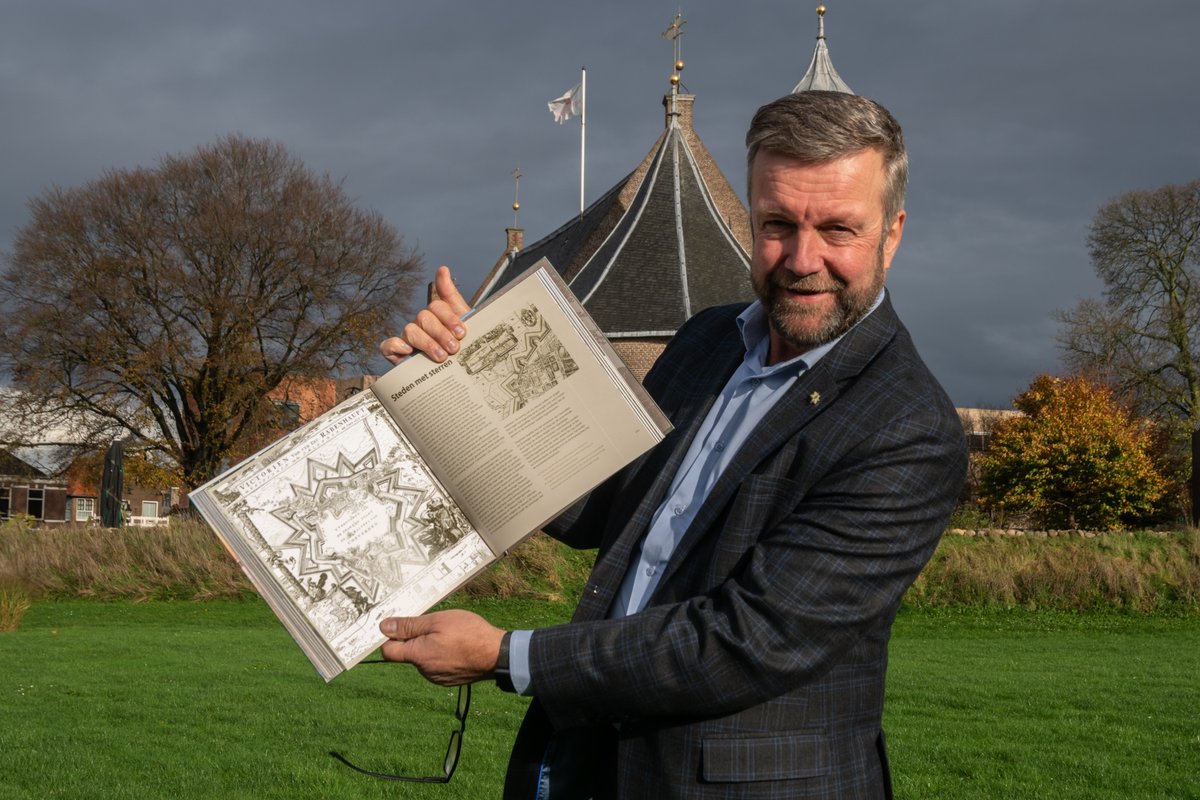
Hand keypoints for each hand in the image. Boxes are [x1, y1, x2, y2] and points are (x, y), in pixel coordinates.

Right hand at [379, 266, 471, 363]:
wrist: (459, 378)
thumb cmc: (463, 349)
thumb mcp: (466, 323)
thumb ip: (452, 296)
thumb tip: (442, 268)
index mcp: (438, 316)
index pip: (438, 306)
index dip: (449, 318)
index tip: (462, 332)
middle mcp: (422, 325)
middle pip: (424, 317)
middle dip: (441, 333)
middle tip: (454, 348)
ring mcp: (409, 339)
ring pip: (410, 330)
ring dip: (426, 343)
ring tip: (441, 357)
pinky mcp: (398, 355)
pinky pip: (388, 346)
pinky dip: (396, 347)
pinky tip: (408, 352)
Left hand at [379, 610, 504, 685]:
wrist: (496, 655)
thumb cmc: (468, 634)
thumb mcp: (437, 621)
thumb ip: (409, 626)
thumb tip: (383, 627)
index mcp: (417, 655)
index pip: (388, 651)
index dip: (389, 637)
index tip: (398, 626)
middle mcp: (424, 670)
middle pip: (408, 653)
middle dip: (416, 639)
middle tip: (434, 625)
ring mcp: (436, 677)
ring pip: (424, 659)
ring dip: (430, 647)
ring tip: (450, 635)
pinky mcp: (448, 680)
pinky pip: (436, 666)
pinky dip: (441, 656)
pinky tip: (456, 647)